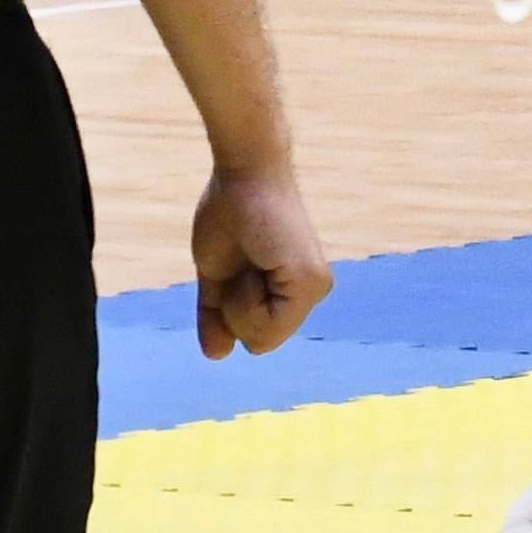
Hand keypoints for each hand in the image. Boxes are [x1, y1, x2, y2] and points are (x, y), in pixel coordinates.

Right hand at [193, 160, 330, 361]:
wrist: (242, 177)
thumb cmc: (228, 216)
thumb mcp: (216, 278)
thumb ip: (217, 317)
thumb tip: (218, 355)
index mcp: (291, 291)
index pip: (254, 337)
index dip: (228, 312)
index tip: (234, 268)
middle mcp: (311, 292)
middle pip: (258, 343)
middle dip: (234, 310)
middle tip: (243, 262)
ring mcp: (315, 289)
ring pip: (260, 340)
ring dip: (238, 304)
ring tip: (251, 259)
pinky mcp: (311, 283)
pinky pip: (265, 328)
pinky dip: (245, 302)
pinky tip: (258, 263)